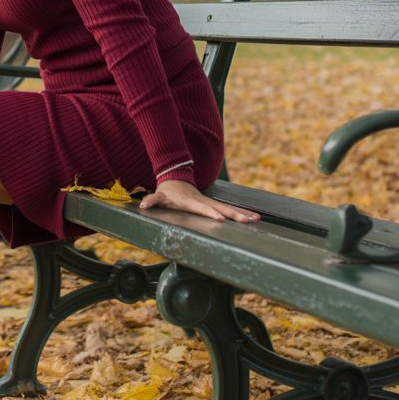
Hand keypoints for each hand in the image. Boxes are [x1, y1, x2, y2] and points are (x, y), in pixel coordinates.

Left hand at [139, 179, 259, 223]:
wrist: (175, 178)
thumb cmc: (167, 190)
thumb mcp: (159, 196)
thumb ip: (152, 200)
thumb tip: (142, 205)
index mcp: (190, 201)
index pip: (201, 207)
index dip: (210, 213)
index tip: (221, 219)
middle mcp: (202, 201)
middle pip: (220, 208)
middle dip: (234, 215)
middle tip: (248, 221)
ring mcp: (209, 202)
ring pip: (227, 208)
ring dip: (241, 213)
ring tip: (255, 220)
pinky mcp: (212, 204)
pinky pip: (227, 209)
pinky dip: (240, 212)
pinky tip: (252, 217)